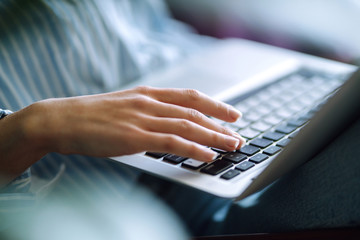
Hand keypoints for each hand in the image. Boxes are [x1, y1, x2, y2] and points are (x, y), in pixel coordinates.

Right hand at [1, 86, 244, 184]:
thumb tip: (166, 124)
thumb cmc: (91, 116)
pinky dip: (193, 148)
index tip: (232, 113)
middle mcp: (148, 102)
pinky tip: (207, 155)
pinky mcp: (133, 136)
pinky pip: (171, 141)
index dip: (215, 104)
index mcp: (147, 94)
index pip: (190, 96)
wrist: (61, 119)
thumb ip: (146, 112)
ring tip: (232, 146)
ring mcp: (141, 118)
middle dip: (221, 124)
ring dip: (214, 137)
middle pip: (195, 112)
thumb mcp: (124, 106)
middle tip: (238, 135)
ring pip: (188, 126)